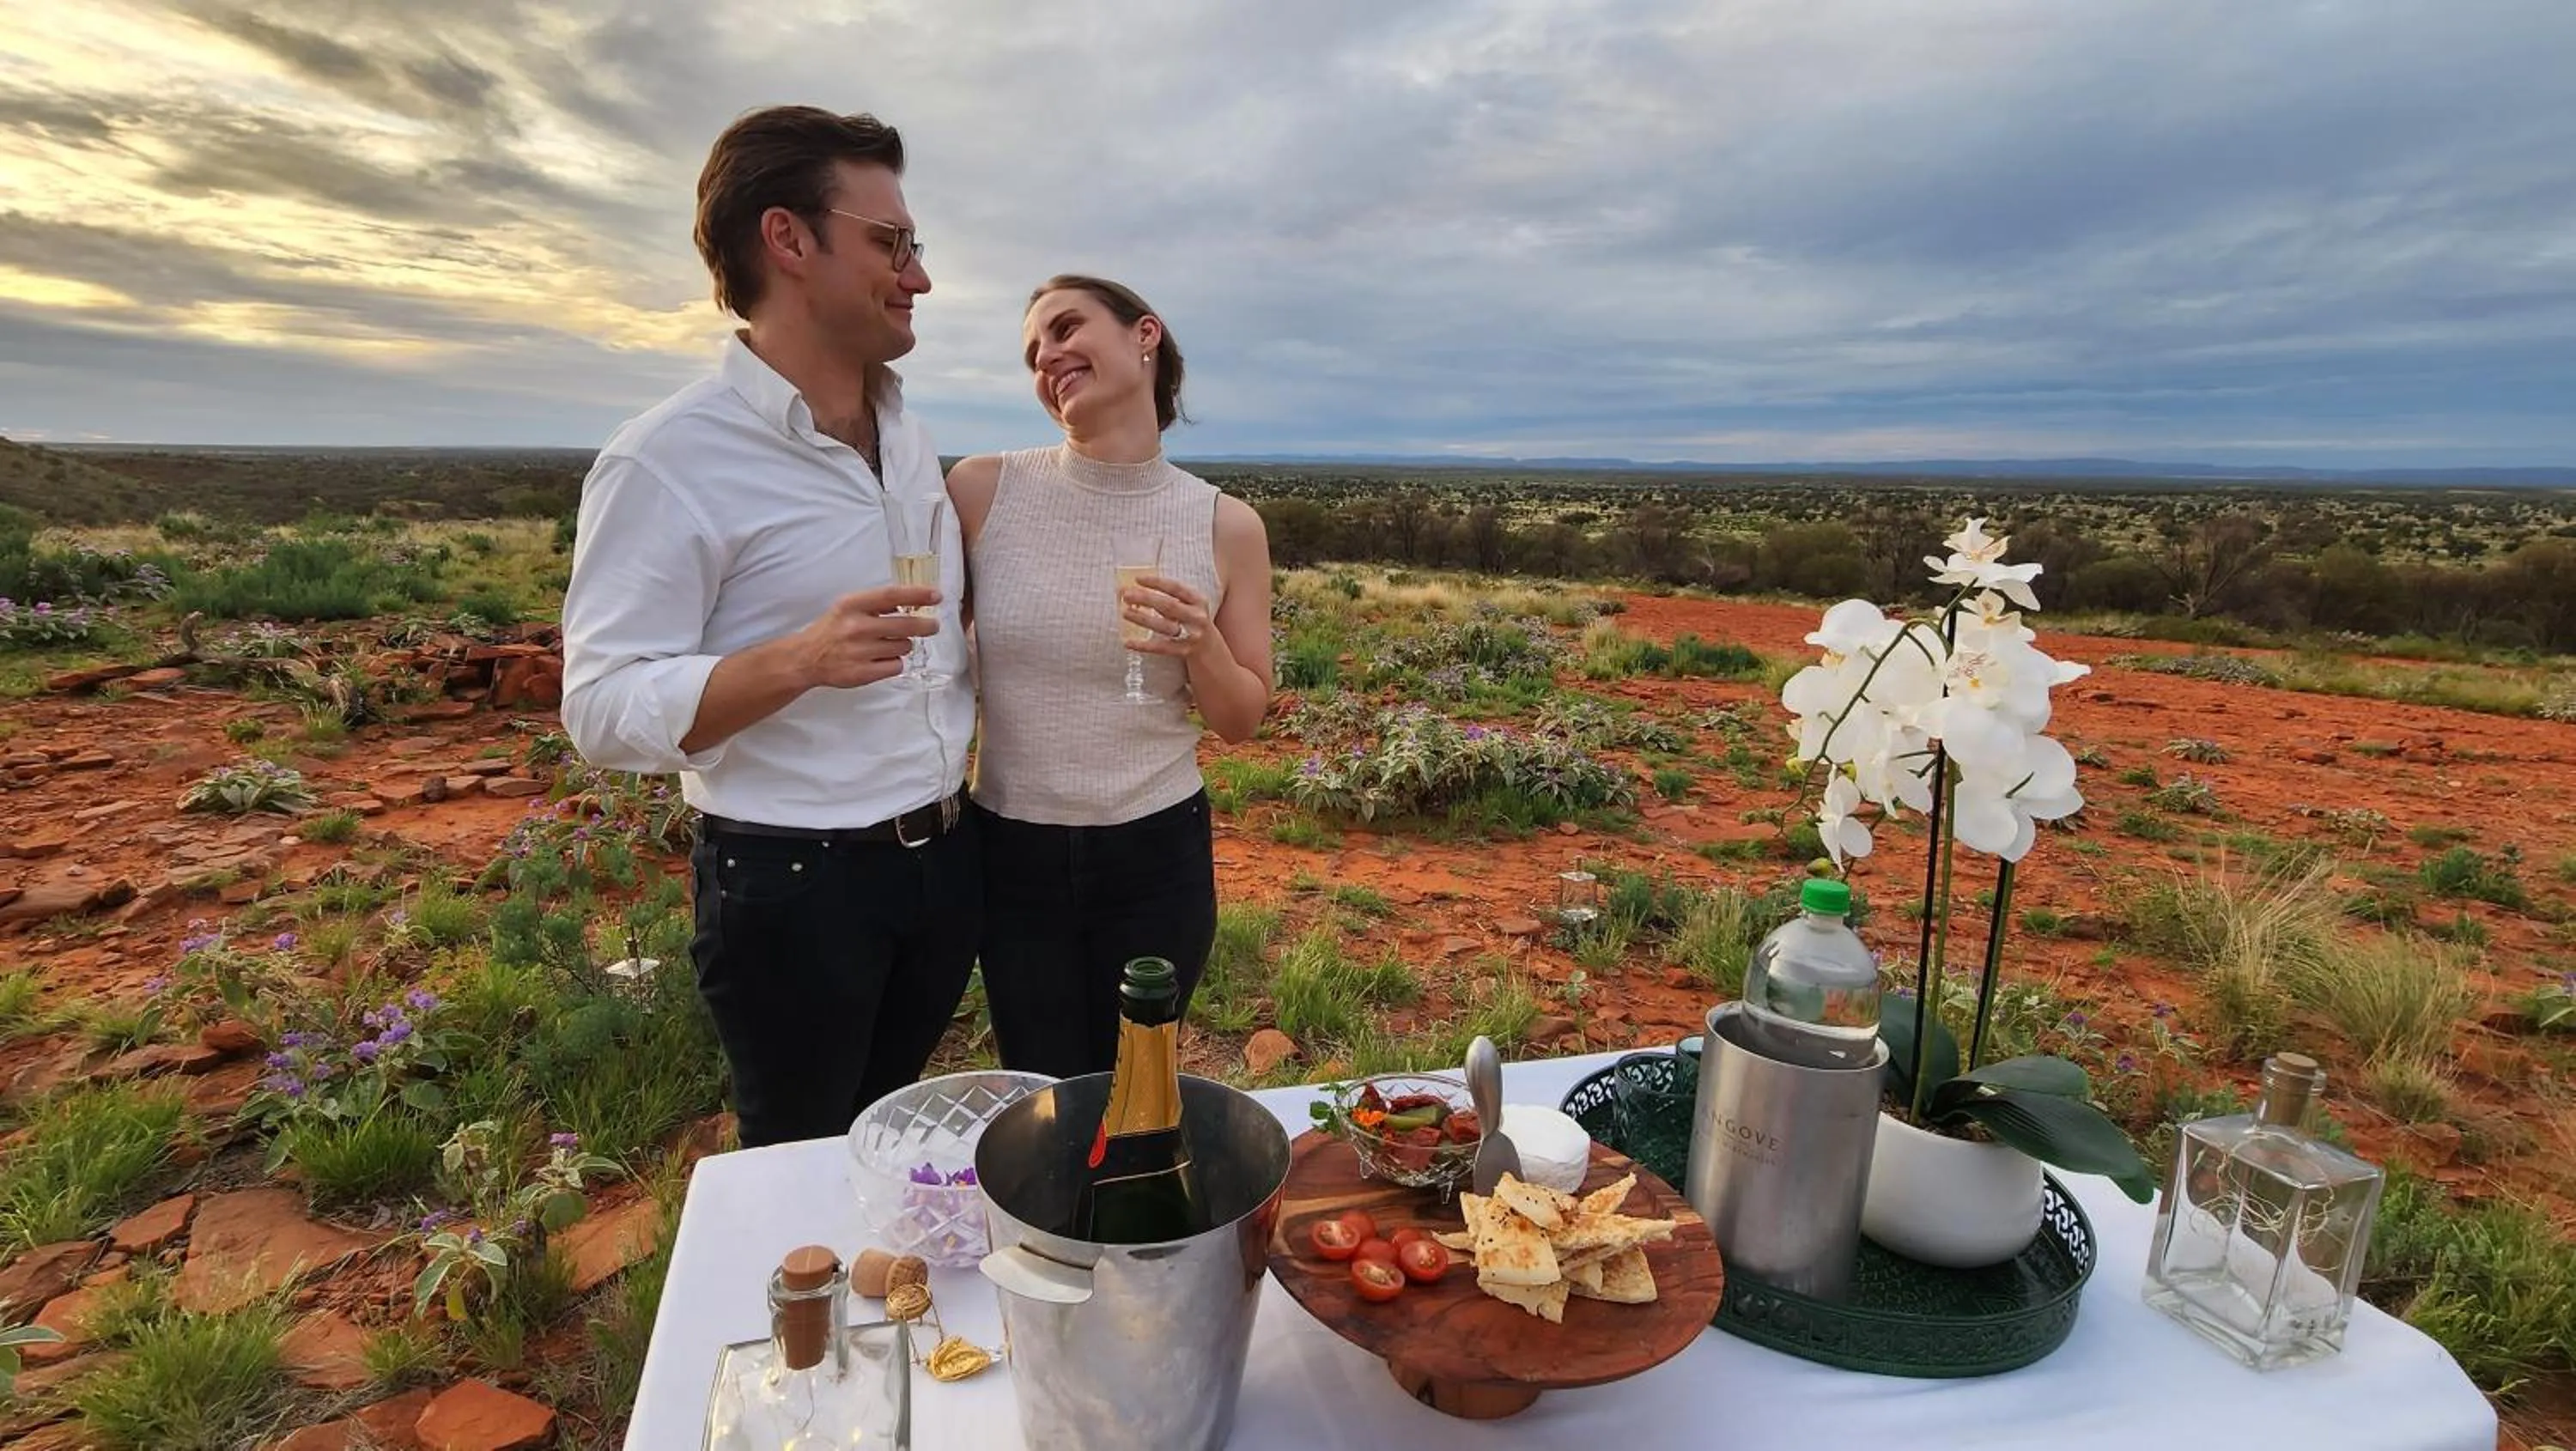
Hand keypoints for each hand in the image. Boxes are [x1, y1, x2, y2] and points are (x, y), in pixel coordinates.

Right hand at [794, 586, 938, 688]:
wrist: (806, 658)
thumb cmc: (832, 630)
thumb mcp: (848, 607)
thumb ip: (877, 603)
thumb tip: (913, 600)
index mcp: (852, 605)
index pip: (891, 595)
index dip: (917, 594)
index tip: (936, 595)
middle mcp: (856, 627)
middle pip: (905, 625)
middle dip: (925, 626)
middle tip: (932, 626)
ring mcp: (860, 651)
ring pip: (904, 647)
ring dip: (902, 646)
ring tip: (886, 645)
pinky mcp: (863, 673)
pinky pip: (896, 666)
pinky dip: (893, 663)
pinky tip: (880, 659)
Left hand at [1121, 574, 1218, 659]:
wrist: (1212, 653)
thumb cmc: (1192, 625)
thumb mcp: (1189, 608)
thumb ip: (1170, 600)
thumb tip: (1136, 592)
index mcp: (1198, 601)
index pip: (1176, 588)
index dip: (1156, 582)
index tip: (1137, 579)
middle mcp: (1198, 617)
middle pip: (1169, 606)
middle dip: (1146, 599)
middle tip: (1126, 595)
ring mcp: (1193, 635)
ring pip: (1165, 626)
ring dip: (1143, 619)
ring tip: (1125, 613)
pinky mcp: (1186, 651)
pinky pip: (1162, 648)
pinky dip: (1144, 645)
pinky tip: (1128, 642)